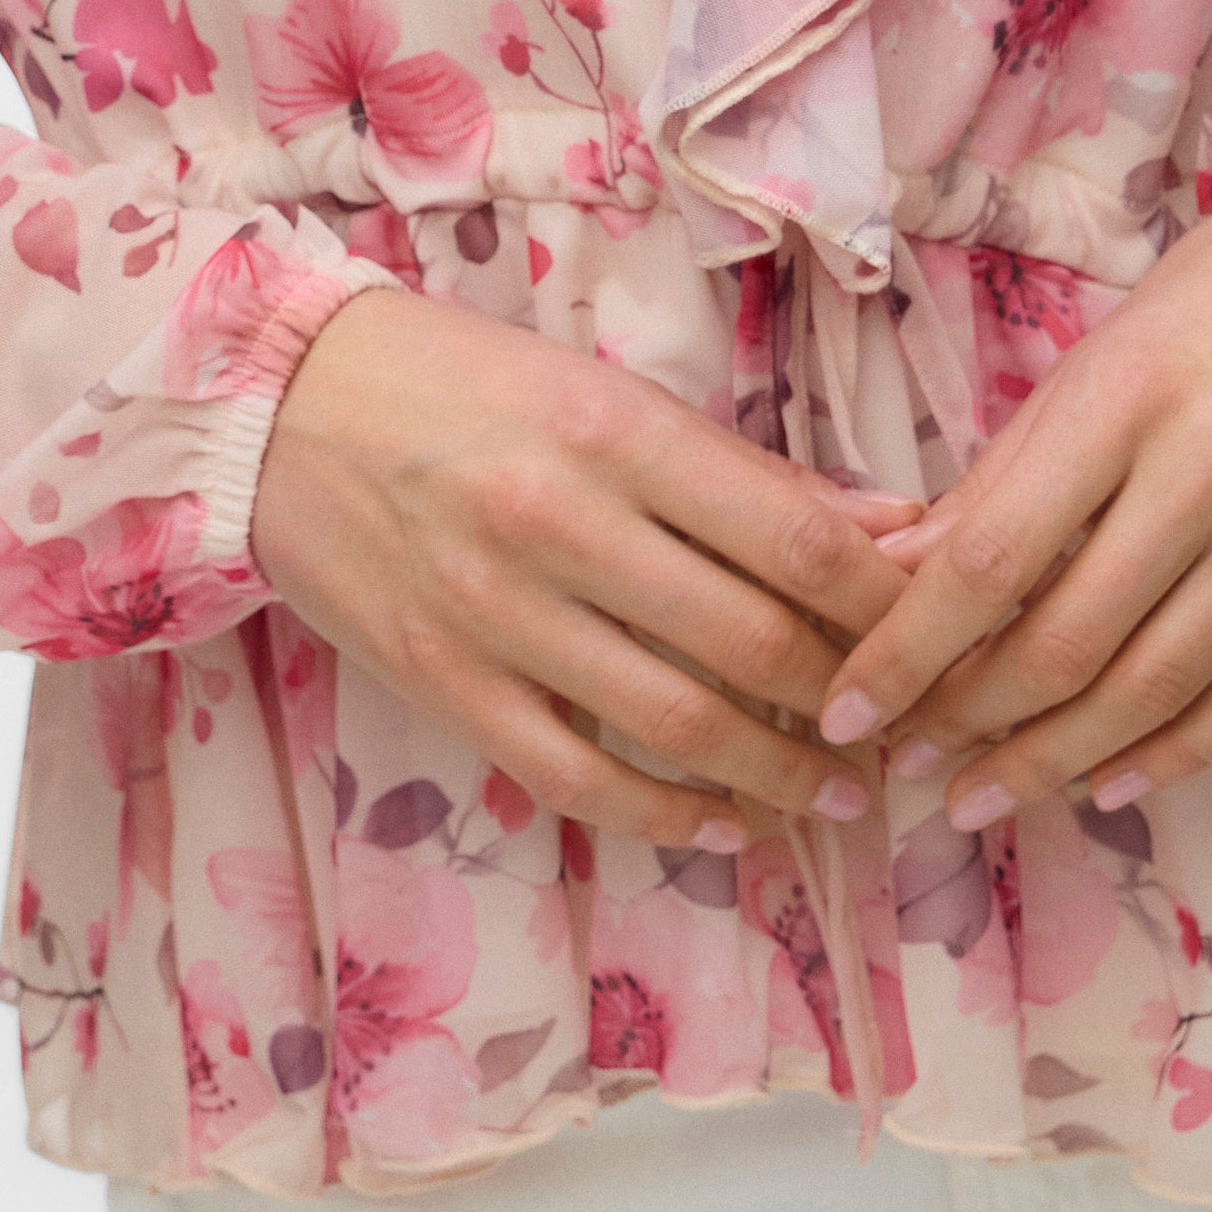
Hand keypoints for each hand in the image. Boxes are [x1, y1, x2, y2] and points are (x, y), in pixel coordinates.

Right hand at [250, 284, 913, 857]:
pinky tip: (725, 827)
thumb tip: (887, 530)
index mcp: (616, 430)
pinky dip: (665, 816)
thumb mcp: (605, 393)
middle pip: (754, 639)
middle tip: (904, 729)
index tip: (932, 634)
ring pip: (678, 723)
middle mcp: (561, 522)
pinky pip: (577, 777)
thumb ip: (741, 474)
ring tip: (837, 793)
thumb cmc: (462, 384)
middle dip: (852, 701)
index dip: (887, 603)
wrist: (279, 407)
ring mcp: (497, 612)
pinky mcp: (444, 683)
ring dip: (778, 772)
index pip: (796, 536)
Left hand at [815, 191, 1211, 829]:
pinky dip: (1175, 756)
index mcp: (1126, 399)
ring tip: (987, 794)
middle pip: (1070, 640)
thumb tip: (887, 573)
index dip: (909, 651)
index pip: (993, 557)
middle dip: (972, 722)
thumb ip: (999, 478)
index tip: (849, 709)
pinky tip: (1108, 784)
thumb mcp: (1093, 363)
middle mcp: (1211, 467)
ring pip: (1157, 687)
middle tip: (913, 762)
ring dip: (1057, 760)